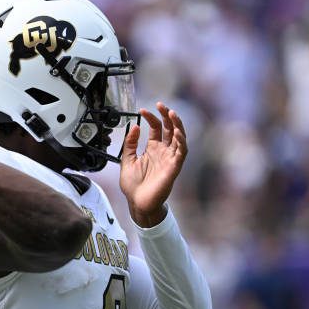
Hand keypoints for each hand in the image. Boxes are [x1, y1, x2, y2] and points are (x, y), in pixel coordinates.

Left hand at [120, 102, 187, 227]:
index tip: (142, 110)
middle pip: (169, 129)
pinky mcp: (174, 167)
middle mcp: (163, 151)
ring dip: (177, 125)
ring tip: (171, 113)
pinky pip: (181, 152)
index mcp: (152, 149)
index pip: (156, 128)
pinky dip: (181, 141)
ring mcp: (170, 158)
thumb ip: (130, 143)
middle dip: (167, 116)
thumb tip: (135, 126)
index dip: (151, 118)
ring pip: (179, 138)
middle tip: (161, 105)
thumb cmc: (133, 185)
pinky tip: (177, 132)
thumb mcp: (127, 160)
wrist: (137, 203)